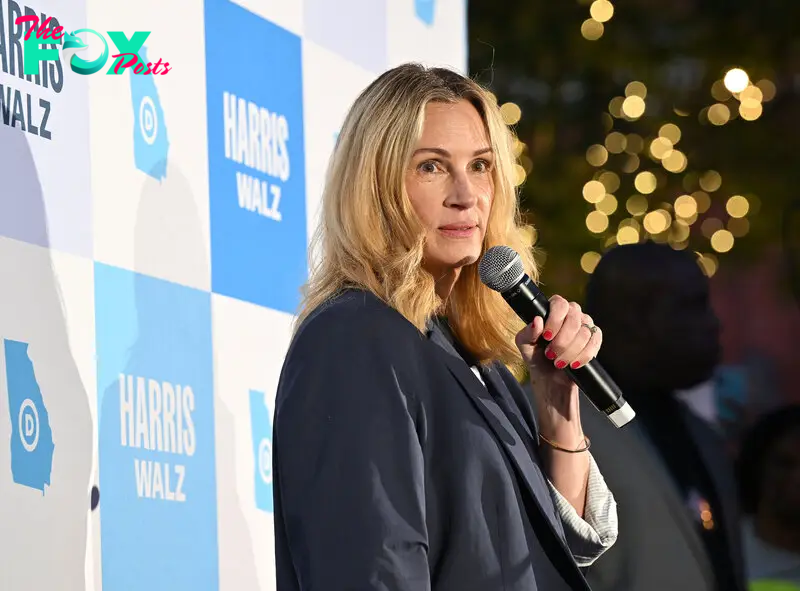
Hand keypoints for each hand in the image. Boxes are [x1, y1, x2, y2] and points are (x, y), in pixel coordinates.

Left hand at [514, 296, 601, 418]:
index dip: (555, 320)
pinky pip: (595, 341)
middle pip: (574, 318)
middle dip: (562, 341)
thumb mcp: (525, 346)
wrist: (550, 379)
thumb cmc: (537, 358)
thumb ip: (528, 333)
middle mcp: (571, 314)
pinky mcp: (594, 338)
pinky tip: (573, 363)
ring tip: (559, 362)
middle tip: (551, 354)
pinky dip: (584, 355)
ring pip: (584, 332)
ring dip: (570, 351)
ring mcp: (585, 325)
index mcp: (552, 310)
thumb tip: (537, 320)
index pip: (559, 303)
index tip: (547, 337)